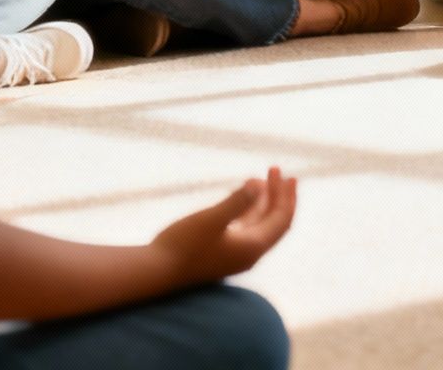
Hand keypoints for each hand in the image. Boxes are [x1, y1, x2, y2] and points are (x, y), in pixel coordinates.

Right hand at [150, 167, 298, 287]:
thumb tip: (258, 183)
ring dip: (263, 202)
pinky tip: (241, 198)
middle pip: (274, 222)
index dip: (286, 196)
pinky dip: (248, 211)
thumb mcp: (211, 219)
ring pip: (258, 225)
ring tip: (261, 180)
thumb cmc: (182, 245)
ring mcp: (235, 255)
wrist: (156, 272)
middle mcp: (248, 254)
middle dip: (279, 196)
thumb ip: (236, 202)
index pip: (281, 219)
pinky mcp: (221, 253)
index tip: (285, 173)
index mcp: (252, 248)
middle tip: (278, 171)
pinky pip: (244, 229)